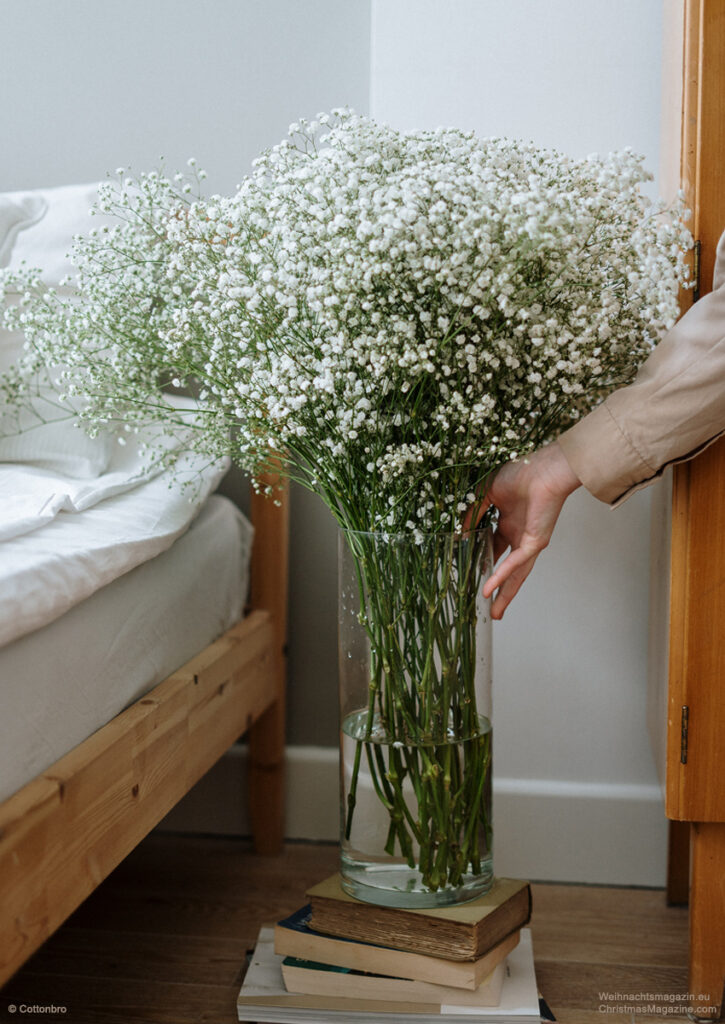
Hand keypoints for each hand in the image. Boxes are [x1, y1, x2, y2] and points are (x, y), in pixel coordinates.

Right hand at [465, 442, 580, 619]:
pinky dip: (502, 575)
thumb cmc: (519, 473)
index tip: (465, 570)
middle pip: (505, 567)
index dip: (479, 559)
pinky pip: (516, 562)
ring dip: (504, 592)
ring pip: (515, 573)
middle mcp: (518, 534)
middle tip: (485, 603)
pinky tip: (489, 588)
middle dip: (496, 586)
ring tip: (494, 612)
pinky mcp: (535, 542)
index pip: (492, 547)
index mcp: (508, 522)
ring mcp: (528, 541)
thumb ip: (472, 513)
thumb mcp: (485, 494)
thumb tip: (458, 532)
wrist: (543, 468)